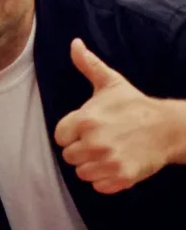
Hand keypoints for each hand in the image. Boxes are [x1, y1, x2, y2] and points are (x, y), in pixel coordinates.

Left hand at [54, 39, 175, 193]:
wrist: (168, 128)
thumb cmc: (134, 105)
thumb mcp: (111, 83)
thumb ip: (88, 65)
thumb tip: (74, 43)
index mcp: (85, 120)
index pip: (60, 137)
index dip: (71, 133)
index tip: (87, 128)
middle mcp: (93, 142)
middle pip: (69, 156)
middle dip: (81, 149)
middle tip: (101, 140)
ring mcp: (108, 161)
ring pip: (82, 173)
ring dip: (92, 166)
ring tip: (108, 152)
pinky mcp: (121, 178)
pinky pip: (98, 186)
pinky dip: (105, 180)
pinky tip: (116, 165)